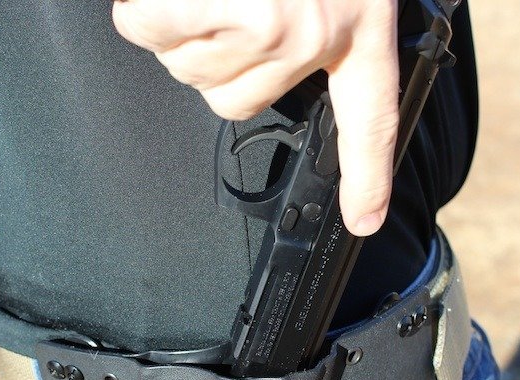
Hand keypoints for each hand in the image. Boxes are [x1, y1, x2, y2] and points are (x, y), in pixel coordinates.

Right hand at [113, 0, 398, 236]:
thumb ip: (304, 25)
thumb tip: (247, 60)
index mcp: (361, 23)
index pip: (372, 117)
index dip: (369, 174)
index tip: (361, 219)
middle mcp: (323, 34)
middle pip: (230, 99)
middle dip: (206, 49)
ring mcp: (281, 26)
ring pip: (188, 67)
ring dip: (173, 18)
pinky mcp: (242, 13)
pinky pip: (155, 31)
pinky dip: (147, 4)